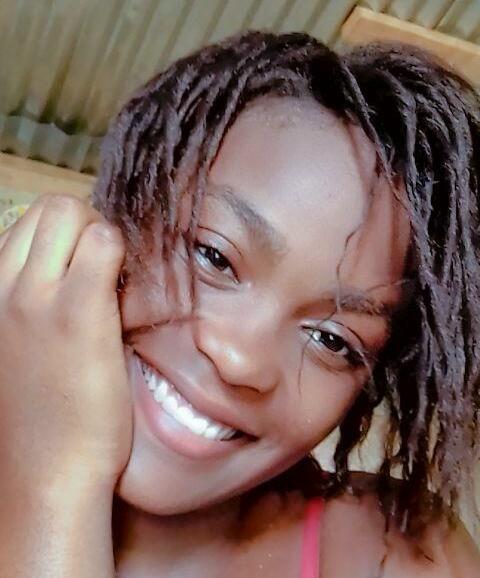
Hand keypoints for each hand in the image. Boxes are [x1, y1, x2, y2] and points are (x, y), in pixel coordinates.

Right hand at [0, 194, 131, 488]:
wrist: (45, 473)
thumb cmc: (43, 417)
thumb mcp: (21, 348)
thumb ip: (39, 304)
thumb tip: (80, 269)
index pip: (27, 224)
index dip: (69, 236)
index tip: (89, 266)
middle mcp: (4, 286)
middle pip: (51, 206)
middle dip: (87, 224)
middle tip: (107, 268)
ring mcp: (37, 297)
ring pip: (73, 211)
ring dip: (105, 236)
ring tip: (116, 282)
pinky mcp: (78, 312)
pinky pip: (105, 243)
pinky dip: (123, 256)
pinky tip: (130, 295)